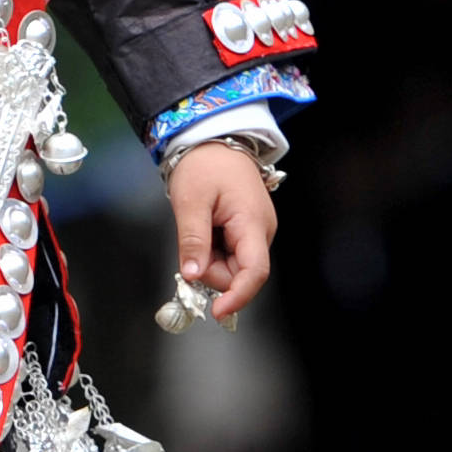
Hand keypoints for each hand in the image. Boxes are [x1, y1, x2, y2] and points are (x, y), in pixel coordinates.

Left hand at [168, 144, 276, 319]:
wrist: (213, 140)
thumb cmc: (205, 164)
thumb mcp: (191, 201)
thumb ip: (193, 240)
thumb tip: (193, 275)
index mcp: (252, 223)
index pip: (254, 272)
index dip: (238, 295)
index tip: (217, 311)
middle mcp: (261, 231)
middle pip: (239, 273)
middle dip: (212, 271)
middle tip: (191, 247)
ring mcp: (256, 230)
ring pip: (233, 265)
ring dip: (211, 259)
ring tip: (199, 227)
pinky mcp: (247, 230)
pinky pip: (231, 253)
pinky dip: (214, 251)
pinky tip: (205, 229)